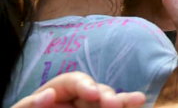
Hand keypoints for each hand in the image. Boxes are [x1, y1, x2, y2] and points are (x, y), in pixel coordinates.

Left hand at [11, 72, 145, 107]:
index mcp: (54, 96)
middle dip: (107, 95)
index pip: (72, 82)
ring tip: (138, 100)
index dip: (84, 84)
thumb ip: (28, 106)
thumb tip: (47, 94)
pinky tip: (137, 106)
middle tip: (113, 105)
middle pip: (96, 92)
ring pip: (109, 104)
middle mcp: (75, 102)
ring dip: (123, 101)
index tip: (92, 93)